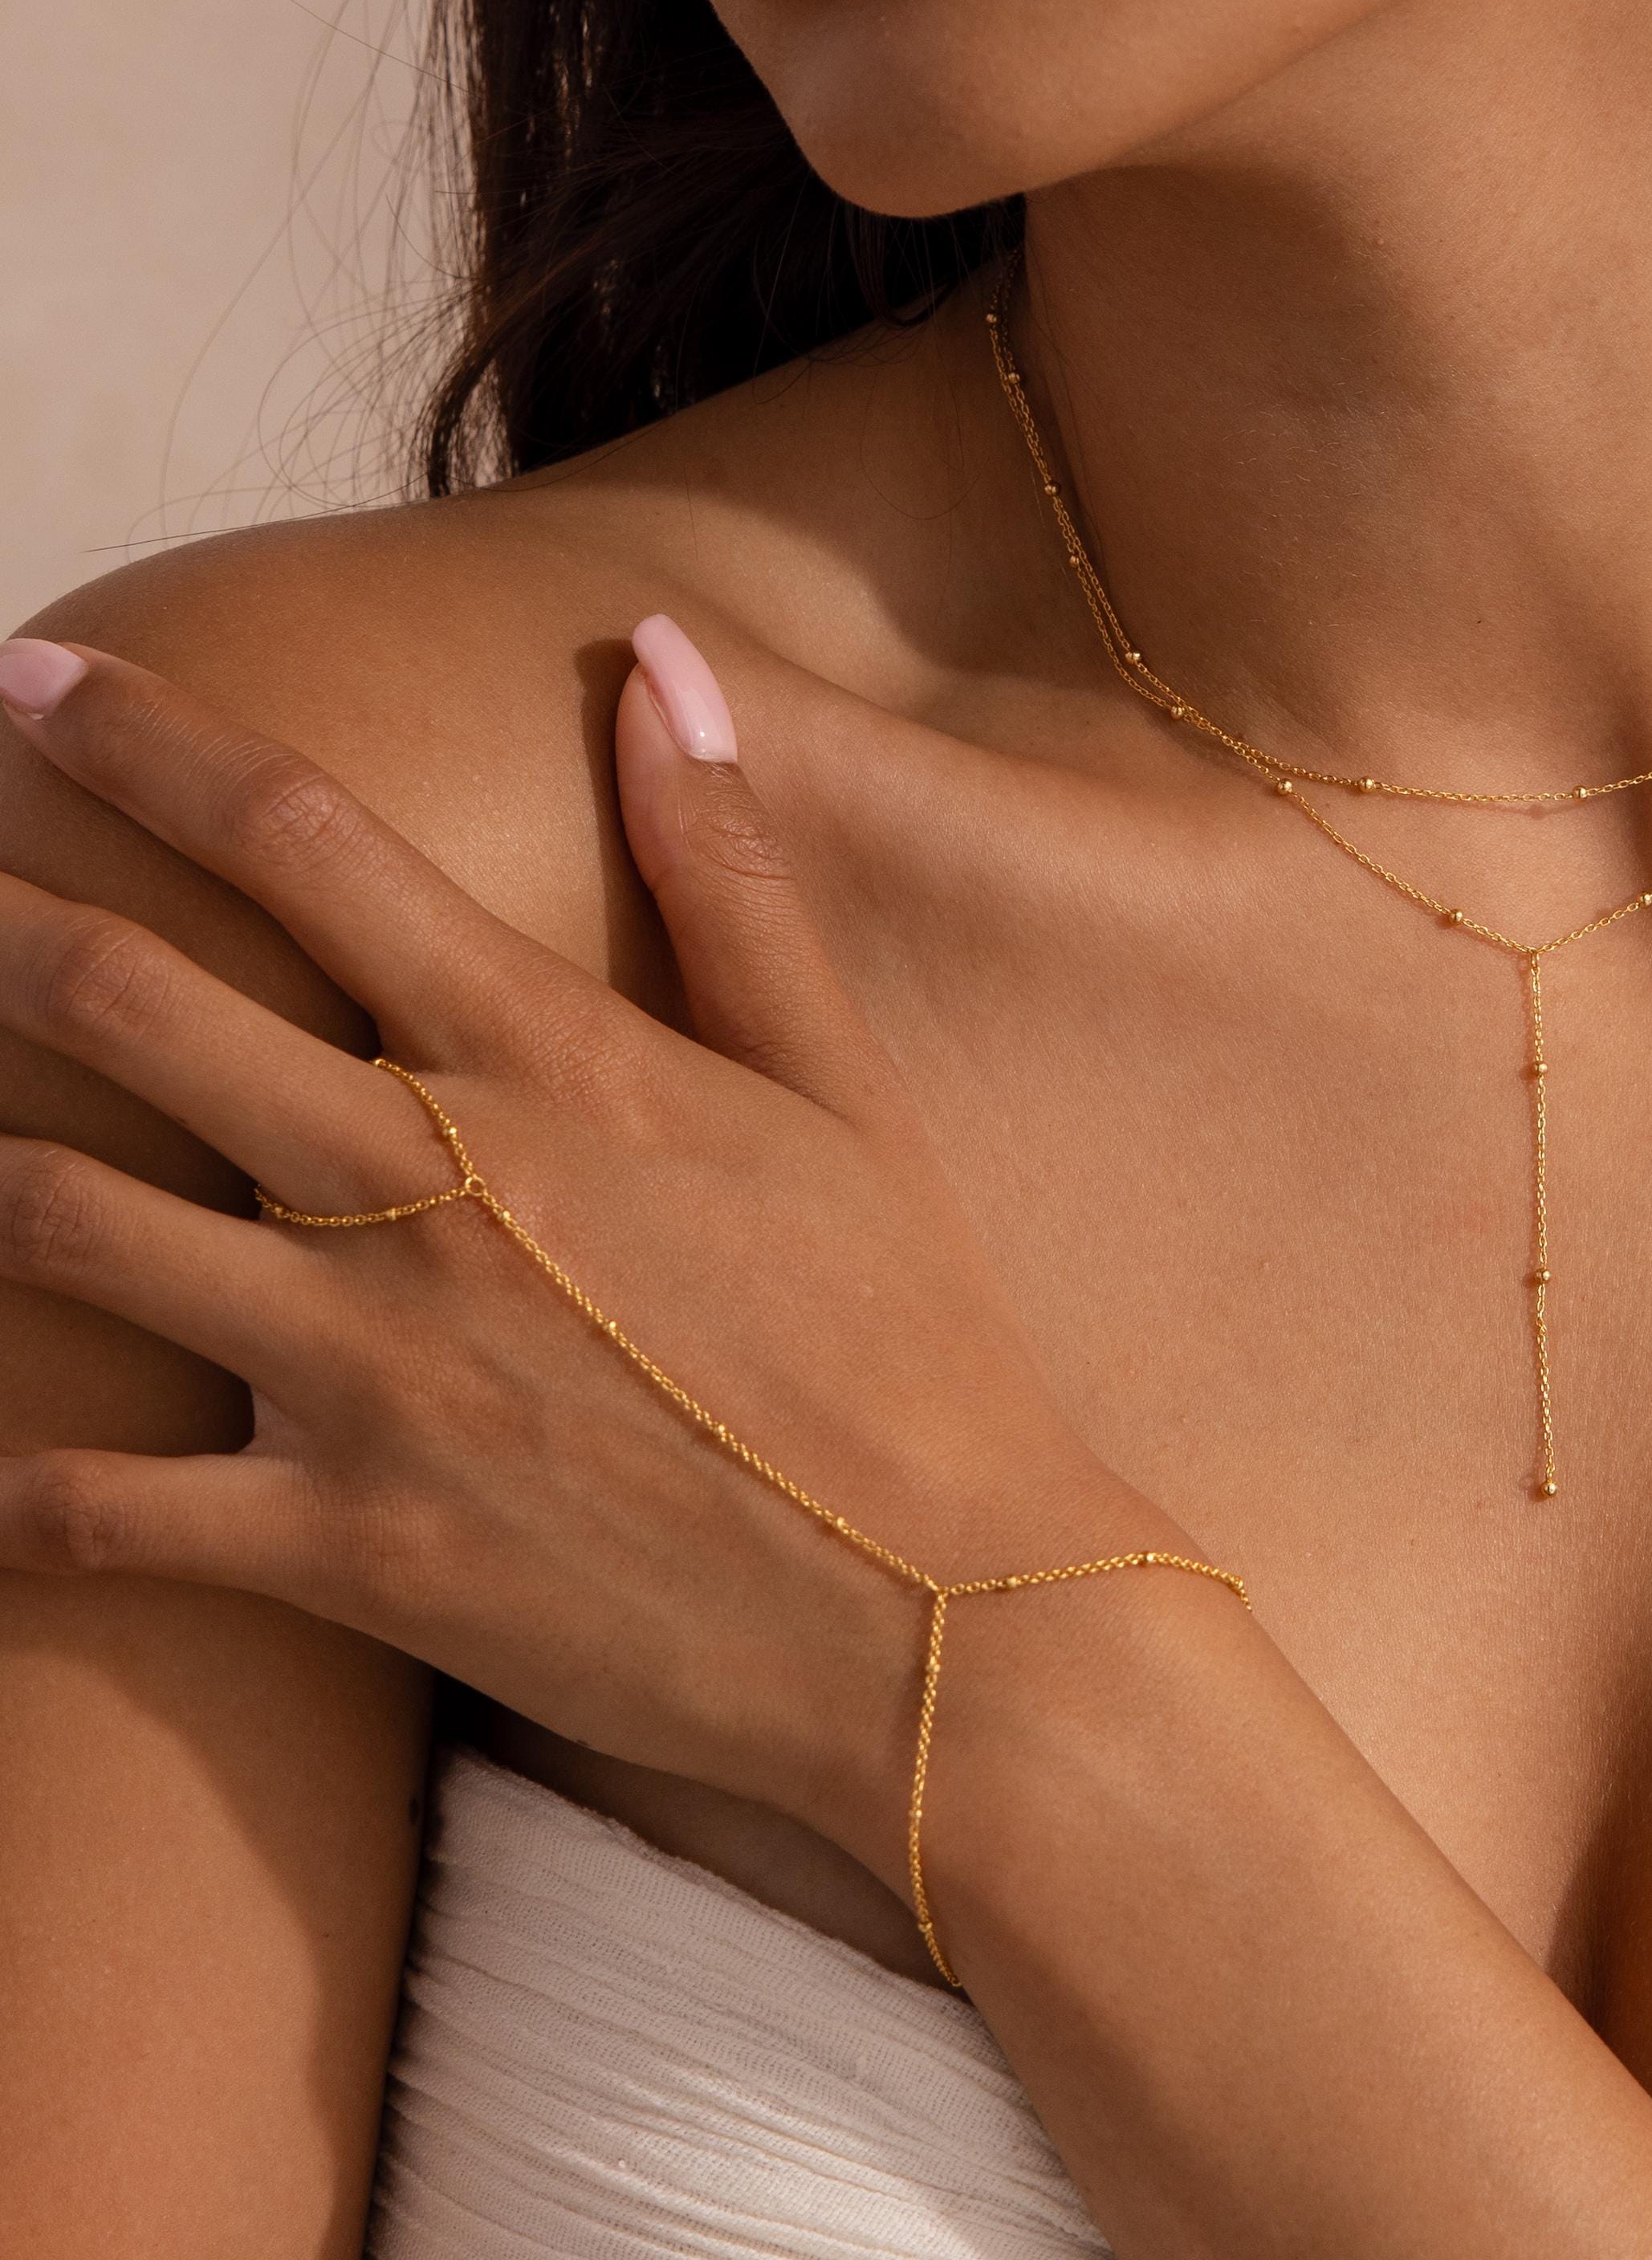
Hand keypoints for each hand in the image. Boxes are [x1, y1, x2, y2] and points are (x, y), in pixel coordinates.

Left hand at [0, 624, 1196, 1888]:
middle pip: (129, 1003)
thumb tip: (665, 659)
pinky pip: (94, 1515)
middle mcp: (426, 1191)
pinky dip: (15, 1489)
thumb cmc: (907, 1338)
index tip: (36, 671)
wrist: (937, 1614)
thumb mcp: (842, 1090)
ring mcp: (368, 1373)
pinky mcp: (345, 1547)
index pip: (303, 842)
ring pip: (63, 1227)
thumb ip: (731, 873)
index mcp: (550, 1064)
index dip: (144, 736)